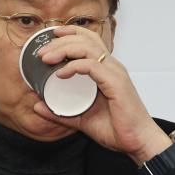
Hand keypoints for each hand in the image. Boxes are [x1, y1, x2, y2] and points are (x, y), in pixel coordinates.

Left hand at [34, 26, 171, 163]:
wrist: (137, 142)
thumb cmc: (118, 129)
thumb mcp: (82, 119)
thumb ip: (60, 112)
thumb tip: (37, 106)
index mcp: (107, 70)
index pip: (90, 40)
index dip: (71, 33)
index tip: (52, 35)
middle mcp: (112, 67)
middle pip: (86, 39)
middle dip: (61, 41)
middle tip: (42, 53)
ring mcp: (115, 73)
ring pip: (88, 48)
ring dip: (64, 49)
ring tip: (47, 59)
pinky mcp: (116, 83)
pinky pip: (93, 66)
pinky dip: (74, 66)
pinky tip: (61, 74)